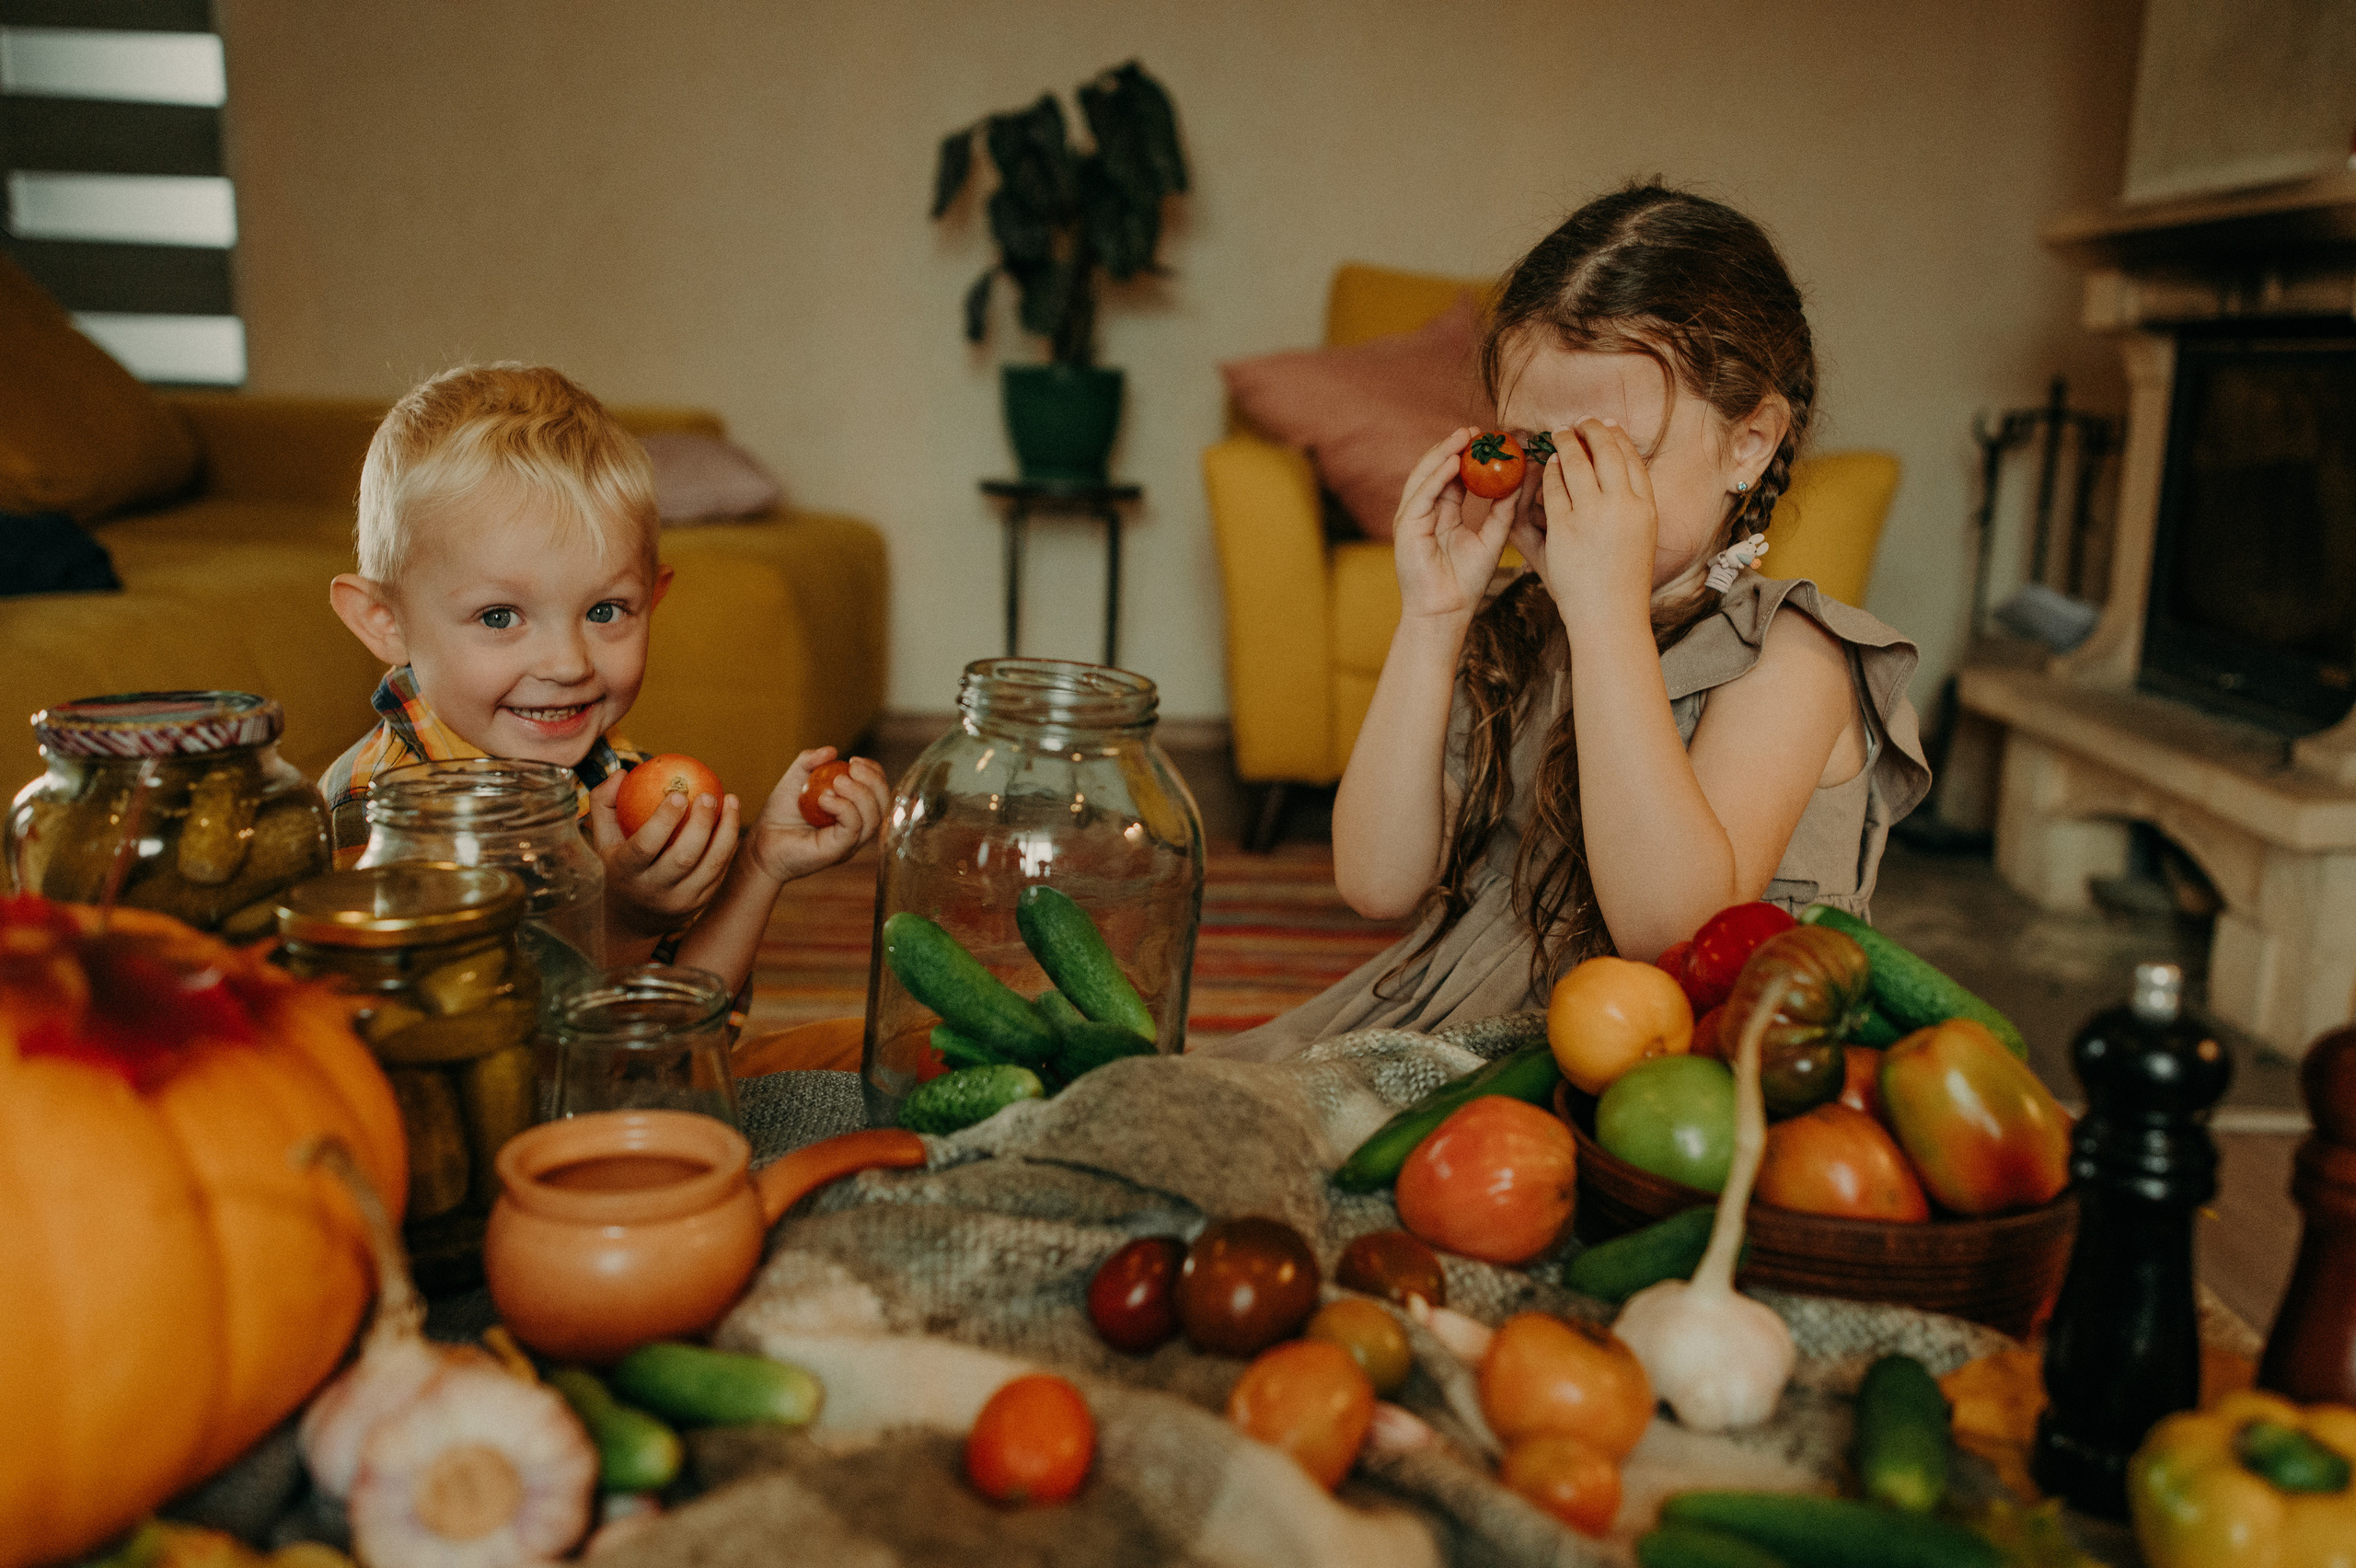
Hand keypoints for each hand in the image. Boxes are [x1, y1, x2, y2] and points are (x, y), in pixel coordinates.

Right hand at [588, 770, 739, 936]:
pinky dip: (729, 845)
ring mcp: (680, 901)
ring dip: (726, 831)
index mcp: (626, 872)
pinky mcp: (700, 904)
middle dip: (700, 824)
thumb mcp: (602, 838)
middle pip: (683, 858)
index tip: (678, 793)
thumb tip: (623, 773)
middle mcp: (653, 890)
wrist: (632, 918)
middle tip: (710, 795)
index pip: (645, 846)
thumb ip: (604, 802)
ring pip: (710, 866)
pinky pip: (720, 871)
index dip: (663, 820)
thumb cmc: (617, 864)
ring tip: (731, 800)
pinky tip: (732, 819)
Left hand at [743, 749, 889, 882]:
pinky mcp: (839, 850)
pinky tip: (824, 799)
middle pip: (884, 804)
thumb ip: (810, 761)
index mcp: (855, 810)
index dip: (875, 773)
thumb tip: (832, 750)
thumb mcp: (796, 778)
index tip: (855, 760)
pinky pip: (853, 828)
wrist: (762, 841)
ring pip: (873, 817)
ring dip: (859, 793)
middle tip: (851, 767)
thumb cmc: (781, 813)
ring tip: (836, 782)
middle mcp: (858, 827)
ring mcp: (850, 842)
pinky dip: (844, 808)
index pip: (879, 791)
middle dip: (872, 781)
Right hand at [1392, 427, 1519, 620]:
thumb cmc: (1467, 582)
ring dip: (1443, 454)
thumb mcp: (1493, 538)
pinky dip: (1436, 477)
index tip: (1488, 439)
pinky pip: (1422, 495)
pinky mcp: (1406, 527)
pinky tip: (1453, 462)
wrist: (1447, 612)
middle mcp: (1425, 512)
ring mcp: (1413, 518)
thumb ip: (1503, 511)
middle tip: (1474, 430)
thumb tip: (1521, 482)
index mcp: (1443, 514)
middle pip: (1436, 471)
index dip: (1468, 457)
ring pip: (1425, 476)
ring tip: (1463, 437)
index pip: (1453, 477)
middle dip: (1453, 448)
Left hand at [1537, 419, 1657, 617]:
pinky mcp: (1566, 526)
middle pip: (1607, 451)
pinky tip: (1545, 465)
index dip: (1618, 437)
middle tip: (1580, 423)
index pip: (1633, 459)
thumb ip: (1630, 507)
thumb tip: (1616, 479)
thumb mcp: (1638, 538)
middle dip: (1592, 430)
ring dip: (1566, 443)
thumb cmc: (1621, 582)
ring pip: (1577, 463)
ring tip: (1559, 435)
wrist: (1610, 615)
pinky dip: (1548, 471)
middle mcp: (1623, 505)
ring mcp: (1594, 514)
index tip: (1608, 425)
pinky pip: (1554, 486)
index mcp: (1646, 507)